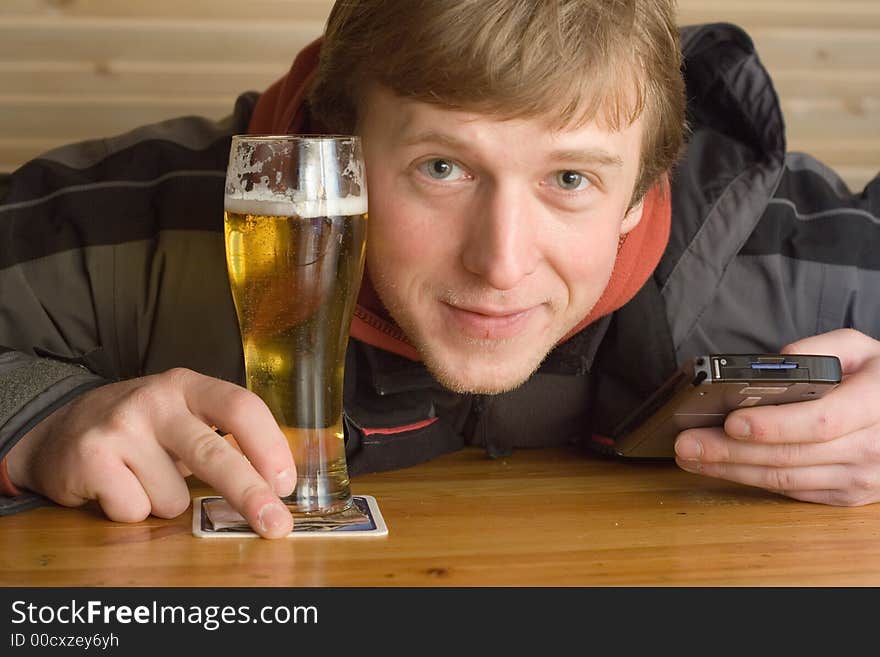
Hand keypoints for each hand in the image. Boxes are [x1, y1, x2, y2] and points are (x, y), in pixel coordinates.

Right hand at [6, 368, 295, 536]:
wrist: (59, 431)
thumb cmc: (142, 431)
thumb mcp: (184, 417)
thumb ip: (224, 440)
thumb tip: (275, 488)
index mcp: (189, 386)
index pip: (242, 407)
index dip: (269, 447)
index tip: (285, 484)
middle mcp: (156, 400)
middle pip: (214, 454)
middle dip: (250, 495)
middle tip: (276, 525)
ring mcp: (121, 427)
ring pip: (173, 498)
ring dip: (166, 504)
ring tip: (144, 480)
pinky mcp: (91, 457)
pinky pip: (136, 510)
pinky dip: (132, 511)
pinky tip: (118, 487)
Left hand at [674, 329, 879, 505]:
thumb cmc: (878, 378)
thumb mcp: (860, 349)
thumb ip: (819, 349)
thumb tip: (776, 362)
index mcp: (875, 405)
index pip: (818, 422)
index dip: (772, 426)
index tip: (730, 421)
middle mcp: (871, 448)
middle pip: (790, 456)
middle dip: (730, 451)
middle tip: (688, 441)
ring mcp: (861, 479)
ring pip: (784, 480)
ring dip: (730, 469)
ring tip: (691, 455)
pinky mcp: (846, 496)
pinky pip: (791, 492)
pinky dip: (750, 480)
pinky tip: (720, 467)